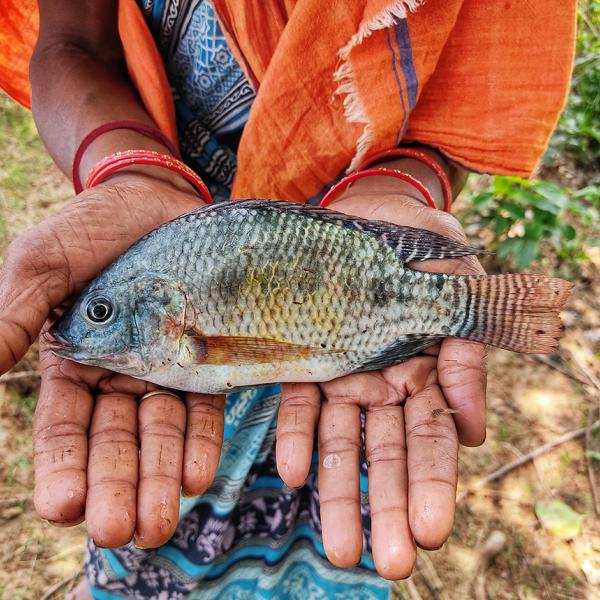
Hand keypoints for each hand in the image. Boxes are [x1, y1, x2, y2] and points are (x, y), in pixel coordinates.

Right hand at [0, 174, 225, 546]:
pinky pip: (205, 402)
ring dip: (160, 477)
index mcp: (73, 362)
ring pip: (162, 433)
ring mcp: (166, 366)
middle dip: (118, 487)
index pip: (64, 428)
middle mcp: (120, 374)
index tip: (64, 506)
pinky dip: (201, 439)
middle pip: (117, 442)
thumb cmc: (90, 226)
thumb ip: (14, 313)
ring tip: (162, 518)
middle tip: (123, 532)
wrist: (154, 198)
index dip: (63, 467)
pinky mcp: (207, 351)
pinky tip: (198, 473)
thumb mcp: (41, 263)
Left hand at [275, 185, 486, 578]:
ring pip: (341, 441)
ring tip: (339, 546)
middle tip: (384, 562)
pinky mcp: (302, 352)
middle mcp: (382, 382)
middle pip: (385, 454)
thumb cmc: (420, 243)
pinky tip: (292, 471)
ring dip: (339, 491)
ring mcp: (341, 372)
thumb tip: (475, 432)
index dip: (433, 484)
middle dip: (386, 506)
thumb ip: (468, 351)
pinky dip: (297, 434)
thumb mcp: (456, 282)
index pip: (433, 439)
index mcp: (426, 371)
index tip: (431, 531)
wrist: (368, 209)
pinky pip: (298, 399)